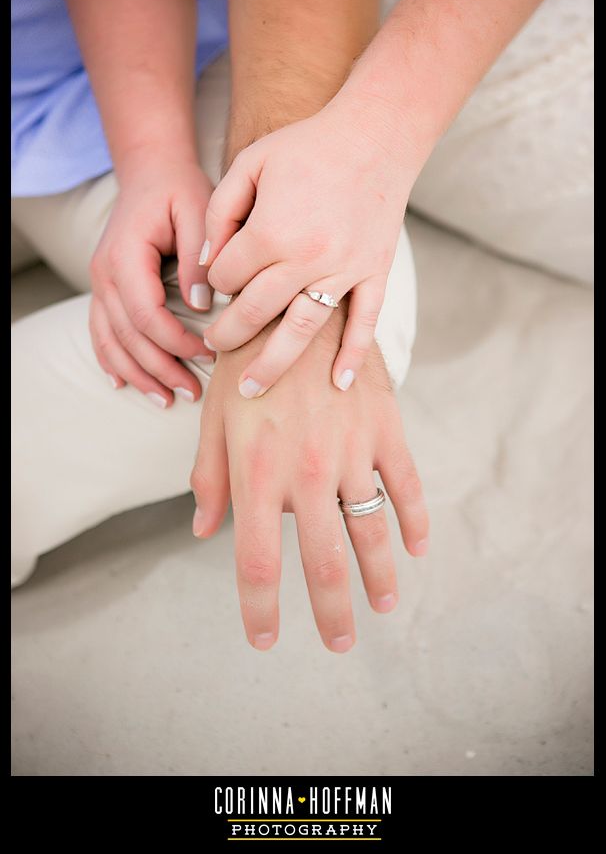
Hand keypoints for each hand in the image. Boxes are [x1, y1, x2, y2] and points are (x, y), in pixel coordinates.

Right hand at [89, 151, 215, 405]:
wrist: (150, 172)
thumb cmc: (178, 190)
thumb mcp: (198, 211)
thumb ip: (199, 259)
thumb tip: (202, 306)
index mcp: (127, 257)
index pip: (147, 315)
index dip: (176, 342)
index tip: (209, 355)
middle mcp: (105, 274)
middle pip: (129, 336)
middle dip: (160, 369)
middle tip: (192, 393)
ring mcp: (100, 283)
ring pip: (111, 341)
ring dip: (138, 374)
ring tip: (166, 399)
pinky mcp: (105, 289)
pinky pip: (101, 331)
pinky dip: (112, 360)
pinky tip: (125, 382)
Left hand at [190, 308, 428, 651]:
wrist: (297, 304)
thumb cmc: (246, 364)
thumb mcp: (215, 419)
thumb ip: (210, 478)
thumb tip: (202, 532)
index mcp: (258, 475)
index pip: (258, 564)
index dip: (261, 611)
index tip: (266, 640)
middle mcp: (307, 474)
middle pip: (325, 565)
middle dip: (333, 614)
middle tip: (340, 643)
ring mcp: (352, 453)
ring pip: (373, 533)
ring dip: (381, 577)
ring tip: (385, 606)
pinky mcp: (385, 430)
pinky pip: (407, 486)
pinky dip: (415, 522)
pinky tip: (417, 548)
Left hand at [200, 99, 419, 398]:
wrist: (375, 134)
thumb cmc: (307, 146)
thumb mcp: (249, 165)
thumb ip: (220, 214)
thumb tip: (207, 266)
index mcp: (271, 232)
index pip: (229, 278)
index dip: (218, 282)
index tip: (221, 281)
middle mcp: (306, 259)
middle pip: (256, 314)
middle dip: (228, 336)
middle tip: (214, 350)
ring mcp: (344, 271)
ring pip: (302, 332)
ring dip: (273, 365)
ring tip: (251, 390)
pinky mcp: (374, 273)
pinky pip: (364, 323)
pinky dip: (353, 356)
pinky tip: (339, 384)